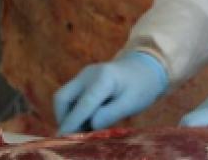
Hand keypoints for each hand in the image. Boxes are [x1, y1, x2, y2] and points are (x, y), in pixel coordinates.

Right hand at [53, 52, 167, 133]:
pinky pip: (71, 98)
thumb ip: (112, 113)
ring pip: (64, 98)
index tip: (63, 139)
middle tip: (74, 136)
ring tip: (84, 131)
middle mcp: (87, 74)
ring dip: (69, 116)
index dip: (72, 122)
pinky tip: (87, 122)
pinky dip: (74, 112)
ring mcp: (83, 76)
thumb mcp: (132, 103)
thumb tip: (91, 124)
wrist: (144, 69)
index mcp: (103, 78)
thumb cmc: (141, 87)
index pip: (83, 104)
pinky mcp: (82, 81)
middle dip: (64, 118)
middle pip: (62, 97)